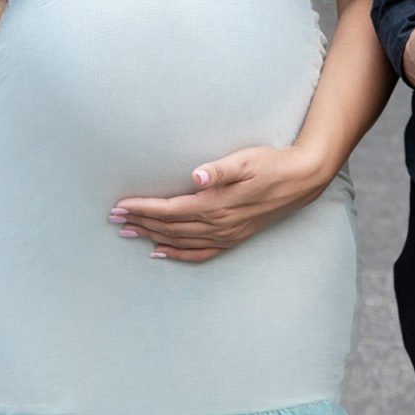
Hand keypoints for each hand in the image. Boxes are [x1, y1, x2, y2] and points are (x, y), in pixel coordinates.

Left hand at [111, 145, 330, 262]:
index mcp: (217, 204)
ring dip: (152, 237)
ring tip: (128, 233)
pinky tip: (161, 251)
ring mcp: (226, 234)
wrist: (301, 181)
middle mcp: (218, 224)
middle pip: (170, 227)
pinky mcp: (234, 238)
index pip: (170, 209)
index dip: (143, 208)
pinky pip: (200, 253)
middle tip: (114, 219)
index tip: (120, 206)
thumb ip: (219, 169)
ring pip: (180, 241)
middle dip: (140, 223)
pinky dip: (177, 254)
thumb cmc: (271, 164)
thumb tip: (195, 175)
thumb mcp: (246, 160)